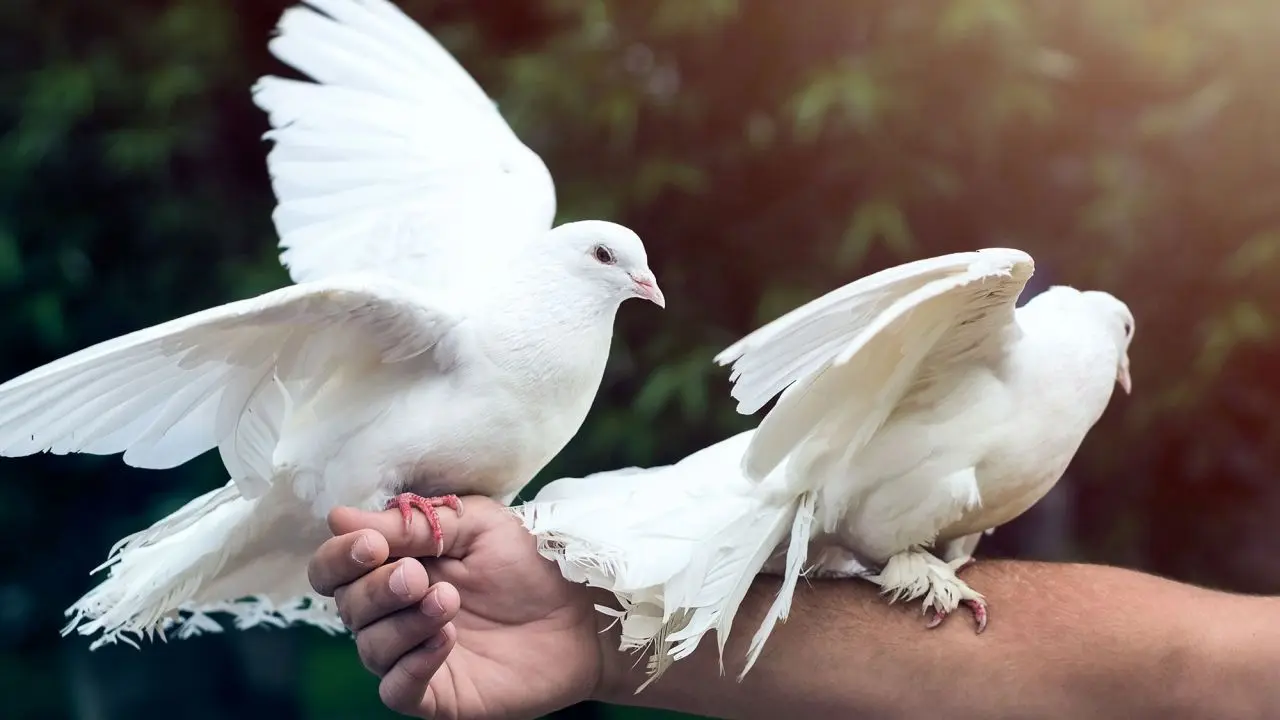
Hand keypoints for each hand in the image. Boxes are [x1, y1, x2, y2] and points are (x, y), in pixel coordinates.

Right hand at [308, 496, 611, 717]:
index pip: (335, 567)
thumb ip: (414, 523)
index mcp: (397, 563)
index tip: (371, 544)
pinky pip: (397, 689)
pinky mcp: (438, 694)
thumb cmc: (531, 562)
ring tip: (449, 602)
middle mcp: (395, 612)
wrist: (583, 611)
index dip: (341, 556)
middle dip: (375, 588)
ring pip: (370, 647)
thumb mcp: (477, 524)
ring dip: (403, 622)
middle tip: (417, 576)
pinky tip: (445, 639)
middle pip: (347, 606)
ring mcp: (413, 655)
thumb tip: (339, 518)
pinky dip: (412, 664)